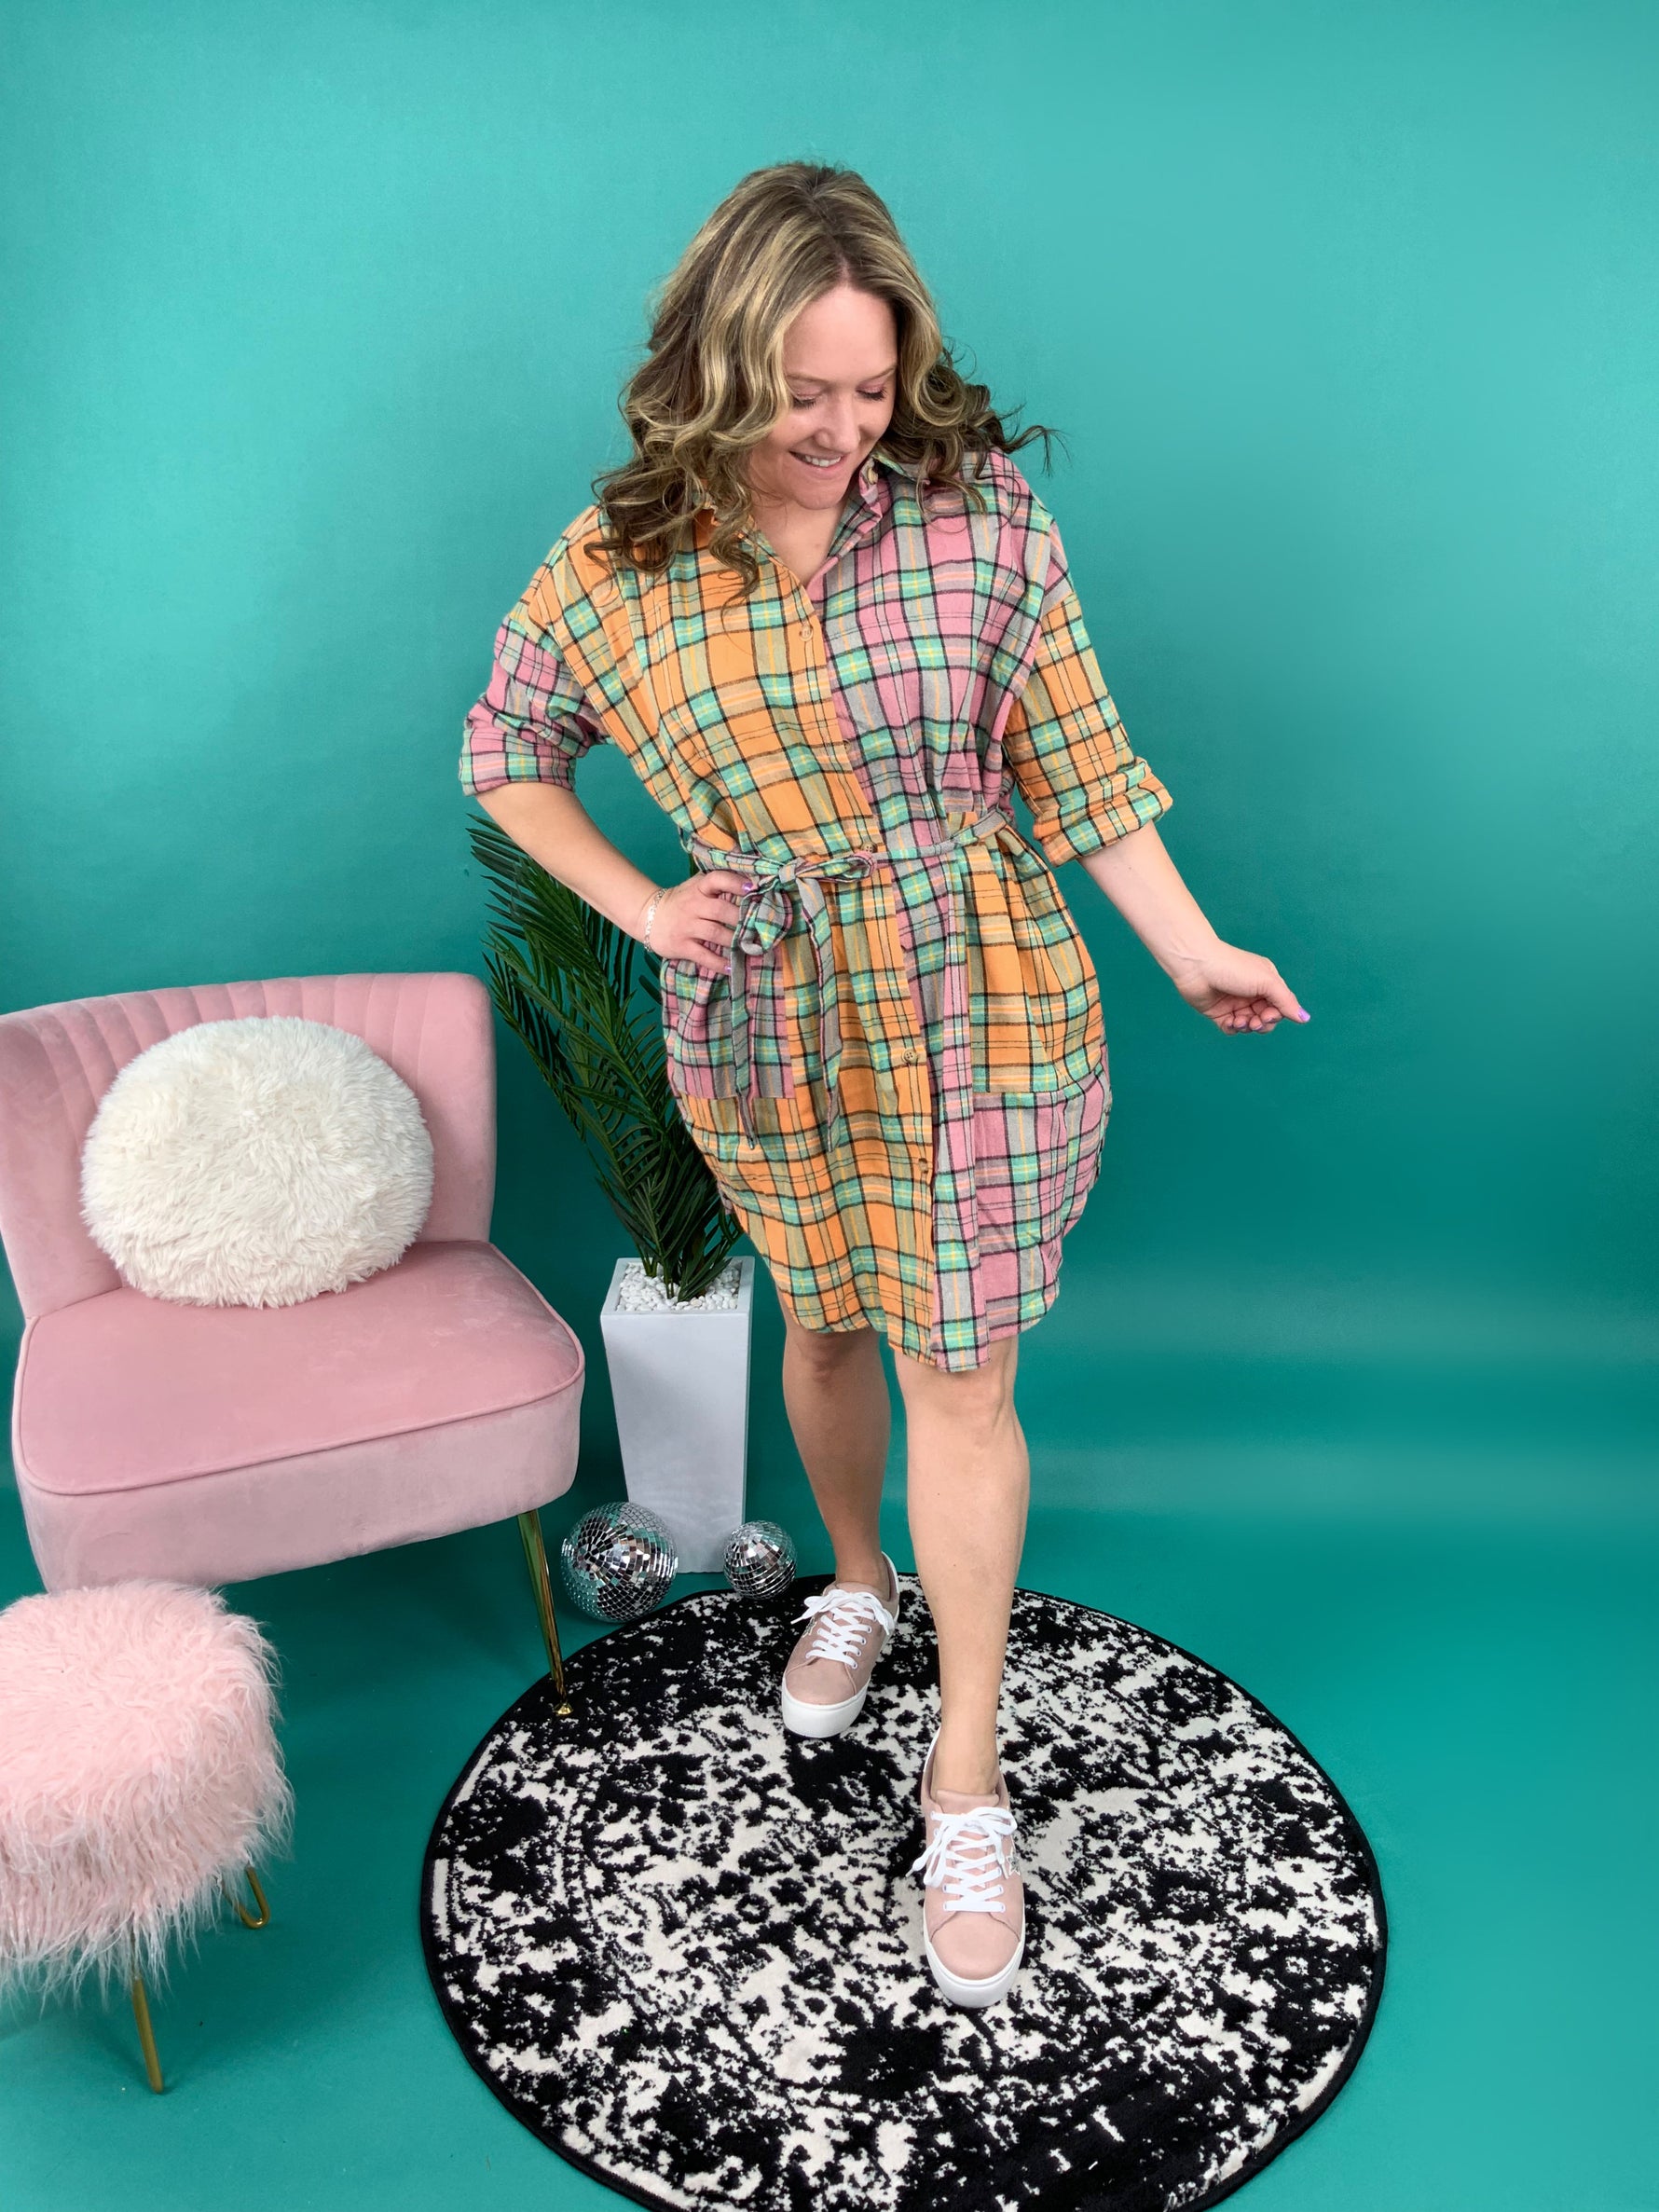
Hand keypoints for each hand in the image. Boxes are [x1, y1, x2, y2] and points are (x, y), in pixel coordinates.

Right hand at [633, 871, 748, 974]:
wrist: (648, 916)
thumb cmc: (681, 901)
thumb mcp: (695, 886)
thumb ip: (718, 884)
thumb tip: (750, 882)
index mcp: (699, 888)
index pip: (717, 879)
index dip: (735, 883)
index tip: (752, 890)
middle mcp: (693, 905)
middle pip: (721, 910)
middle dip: (742, 919)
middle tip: (759, 927)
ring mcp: (687, 926)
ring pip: (715, 933)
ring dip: (735, 941)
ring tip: (750, 947)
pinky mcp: (682, 945)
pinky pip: (703, 956)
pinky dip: (718, 963)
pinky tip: (731, 967)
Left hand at [1170, 942, 1308, 1032]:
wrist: (1197, 965)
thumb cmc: (1233, 968)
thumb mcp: (1267, 981)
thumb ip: (1286, 1001)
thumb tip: (1304, 1018)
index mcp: (1266, 982)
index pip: (1280, 1006)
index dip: (1276, 1015)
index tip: (1268, 1015)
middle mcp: (1252, 993)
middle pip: (1265, 1018)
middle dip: (1262, 1023)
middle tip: (1254, 1021)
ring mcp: (1235, 1003)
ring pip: (1249, 1025)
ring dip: (1247, 1027)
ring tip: (1239, 1020)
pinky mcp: (1218, 1012)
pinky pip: (1231, 1028)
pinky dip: (1233, 1029)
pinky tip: (1229, 1022)